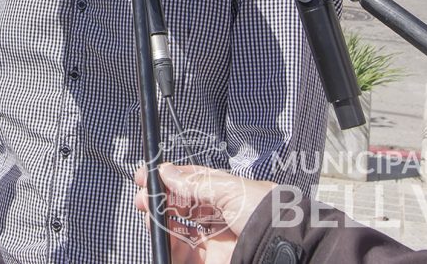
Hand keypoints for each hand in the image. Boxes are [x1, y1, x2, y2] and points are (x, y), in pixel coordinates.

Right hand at [134, 163, 275, 263]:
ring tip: (149, 218)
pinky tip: (162, 239)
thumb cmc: (265, 212)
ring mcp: (213, 238)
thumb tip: (166, 172)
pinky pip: (183, 255)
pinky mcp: (211, 260)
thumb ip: (195, 183)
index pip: (188, 180)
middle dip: (159, 200)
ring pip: (178, 229)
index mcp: (223, 190)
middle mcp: (217, 212)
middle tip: (143, 199)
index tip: (145, 177)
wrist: (283, 248)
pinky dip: (169, 248)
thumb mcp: (229, 189)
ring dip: (160, 222)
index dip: (166, 177)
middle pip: (180, 205)